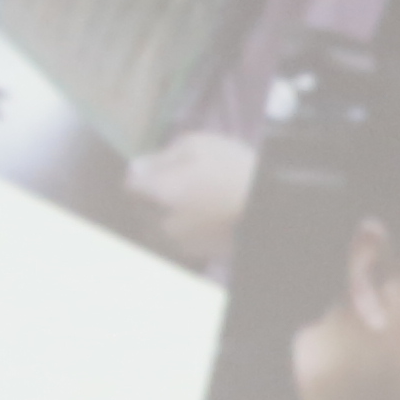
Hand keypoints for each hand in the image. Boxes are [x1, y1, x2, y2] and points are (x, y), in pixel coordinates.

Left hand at [122, 131, 253, 269]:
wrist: (268, 207)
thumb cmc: (234, 169)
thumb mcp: (198, 146)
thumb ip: (162, 156)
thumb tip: (136, 167)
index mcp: (158, 194)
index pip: (130, 186)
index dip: (143, 174)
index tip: (159, 168)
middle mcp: (162, 222)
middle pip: (142, 210)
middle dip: (152, 197)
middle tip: (179, 183)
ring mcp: (180, 242)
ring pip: (159, 228)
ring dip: (166, 216)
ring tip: (193, 202)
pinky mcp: (198, 253)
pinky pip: (179, 240)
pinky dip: (186, 230)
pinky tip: (205, 217)